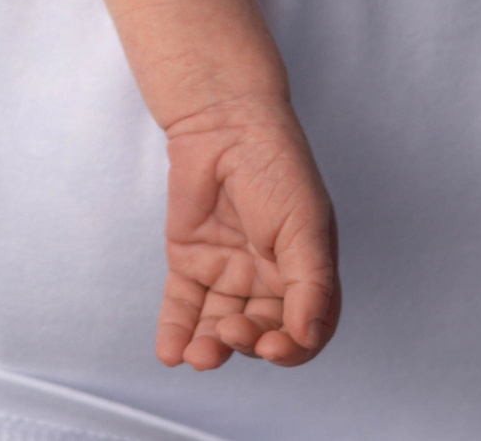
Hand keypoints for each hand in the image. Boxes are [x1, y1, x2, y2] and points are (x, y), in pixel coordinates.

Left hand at [155, 93, 340, 370]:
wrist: (223, 124)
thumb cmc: (276, 166)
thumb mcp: (306, 226)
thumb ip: (309, 284)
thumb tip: (307, 336)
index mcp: (305, 271)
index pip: (305, 329)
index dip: (292, 348)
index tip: (273, 347)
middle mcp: (268, 277)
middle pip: (260, 330)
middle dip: (248, 341)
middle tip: (233, 332)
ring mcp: (228, 270)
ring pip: (219, 326)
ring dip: (210, 348)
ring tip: (198, 356)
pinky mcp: (191, 261)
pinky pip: (184, 306)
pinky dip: (177, 332)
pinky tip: (171, 353)